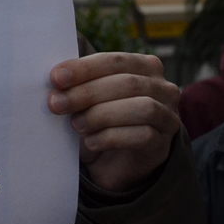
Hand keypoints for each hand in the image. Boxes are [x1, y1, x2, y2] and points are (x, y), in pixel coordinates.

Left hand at [48, 52, 179, 192]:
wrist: (114, 163)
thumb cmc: (100, 120)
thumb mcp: (88, 98)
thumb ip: (79, 84)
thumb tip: (56, 77)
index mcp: (145, 66)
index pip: (115, 61)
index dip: (85, 68)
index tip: (56, 78)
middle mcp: (163, 88)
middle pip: (127, 83)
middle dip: (88, 92)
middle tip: (57, 103)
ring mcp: (167, 116)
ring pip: (141, 107)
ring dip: (102, 115)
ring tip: (77, 124)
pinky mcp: (163, 144)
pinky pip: (143, 136)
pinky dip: (111, 138)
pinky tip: (90, 142)